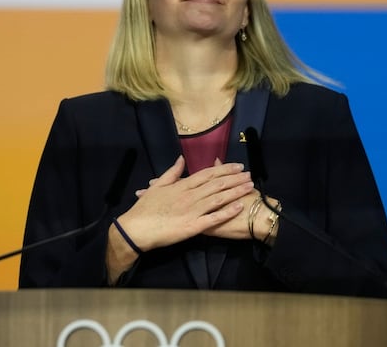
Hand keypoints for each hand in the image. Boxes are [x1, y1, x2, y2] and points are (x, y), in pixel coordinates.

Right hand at [117, 155, 254, 251]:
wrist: (136, 229)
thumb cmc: (145, 208)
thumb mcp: (157, 186)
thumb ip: (171, 172)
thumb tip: (181, 158)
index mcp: (182, 185)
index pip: (207, 174)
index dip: (224, 169)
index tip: (238, 166)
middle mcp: (190, 195)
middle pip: (217, 184)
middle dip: (235, 178)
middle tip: (250, 174)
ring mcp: (192, 211)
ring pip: (219, 199)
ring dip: (235, 191)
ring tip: (249, 186)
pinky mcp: (193, 226)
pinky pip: (214, 218)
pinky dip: (227, 212)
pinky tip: (239, 206)